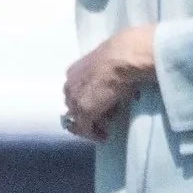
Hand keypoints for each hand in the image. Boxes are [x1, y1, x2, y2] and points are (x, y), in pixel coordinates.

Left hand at [64, 26, 155, 142]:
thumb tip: (113, 86)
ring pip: (78, 119)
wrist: (122, 58)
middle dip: (86, 115)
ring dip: (90, 126)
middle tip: (101, 122)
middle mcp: (70, 85)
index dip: (86, 102)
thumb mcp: (107, 66)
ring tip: (104, 130)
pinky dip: (94, 135)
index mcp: (74, 72)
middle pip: (73, 106)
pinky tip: (104, 137)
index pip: (75, 92)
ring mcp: (75, 99)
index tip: (98, 109)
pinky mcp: (84, 112)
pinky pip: (86, 129)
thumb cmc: (121, 56)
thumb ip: (103, 77)